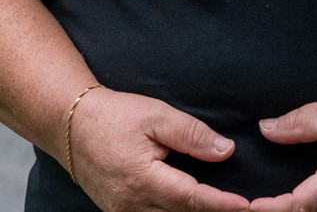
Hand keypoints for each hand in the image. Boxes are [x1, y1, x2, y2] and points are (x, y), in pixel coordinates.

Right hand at [68, 87, 251, 211]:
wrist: (71, 125)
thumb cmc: (113, 116)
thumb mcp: (155, 114)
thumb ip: (191, 134)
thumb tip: (226, 151)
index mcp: (142, 178)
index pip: (191, 198)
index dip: (221, 204)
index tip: (246, 205)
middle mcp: (132, 204)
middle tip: (243, 207)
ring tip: (219, 206)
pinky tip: (191, 207)